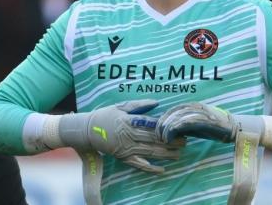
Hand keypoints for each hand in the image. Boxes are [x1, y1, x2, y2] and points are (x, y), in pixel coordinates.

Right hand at [59, 99, 185, 172]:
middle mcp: (129, 135)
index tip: (178, 128)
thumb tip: (156, 102)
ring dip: (165, 154)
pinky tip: (161, 169)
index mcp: (129, 121)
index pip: (151, 125)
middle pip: (153, 139)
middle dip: (170, 141)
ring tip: (179, 154)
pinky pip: (138, 164)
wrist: (87, 130)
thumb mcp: (120, 106)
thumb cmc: (105, 116)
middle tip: (185, 142)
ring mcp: (126, 148)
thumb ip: (138, 105)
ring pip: (149, 151)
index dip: (165, 127)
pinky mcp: (123, 157)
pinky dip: (150, 167)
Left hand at [156, 102, 237, 142]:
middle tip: (159, 137)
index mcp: (191, 106)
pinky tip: (171, 137)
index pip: (172, 110)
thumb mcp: (194, 126)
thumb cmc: (212, 128)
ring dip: (167, 129)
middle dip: (162, 125)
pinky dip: (175, 130)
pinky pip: (185, 123)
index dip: (162, 120)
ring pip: (177, 118)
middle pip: (172, 113)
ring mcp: (199, 112)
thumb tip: (168, 130)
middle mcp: (194, 106)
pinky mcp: (204, 120)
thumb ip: (183, 125)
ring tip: (164, 139)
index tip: (158, 131)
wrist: (232, 129)